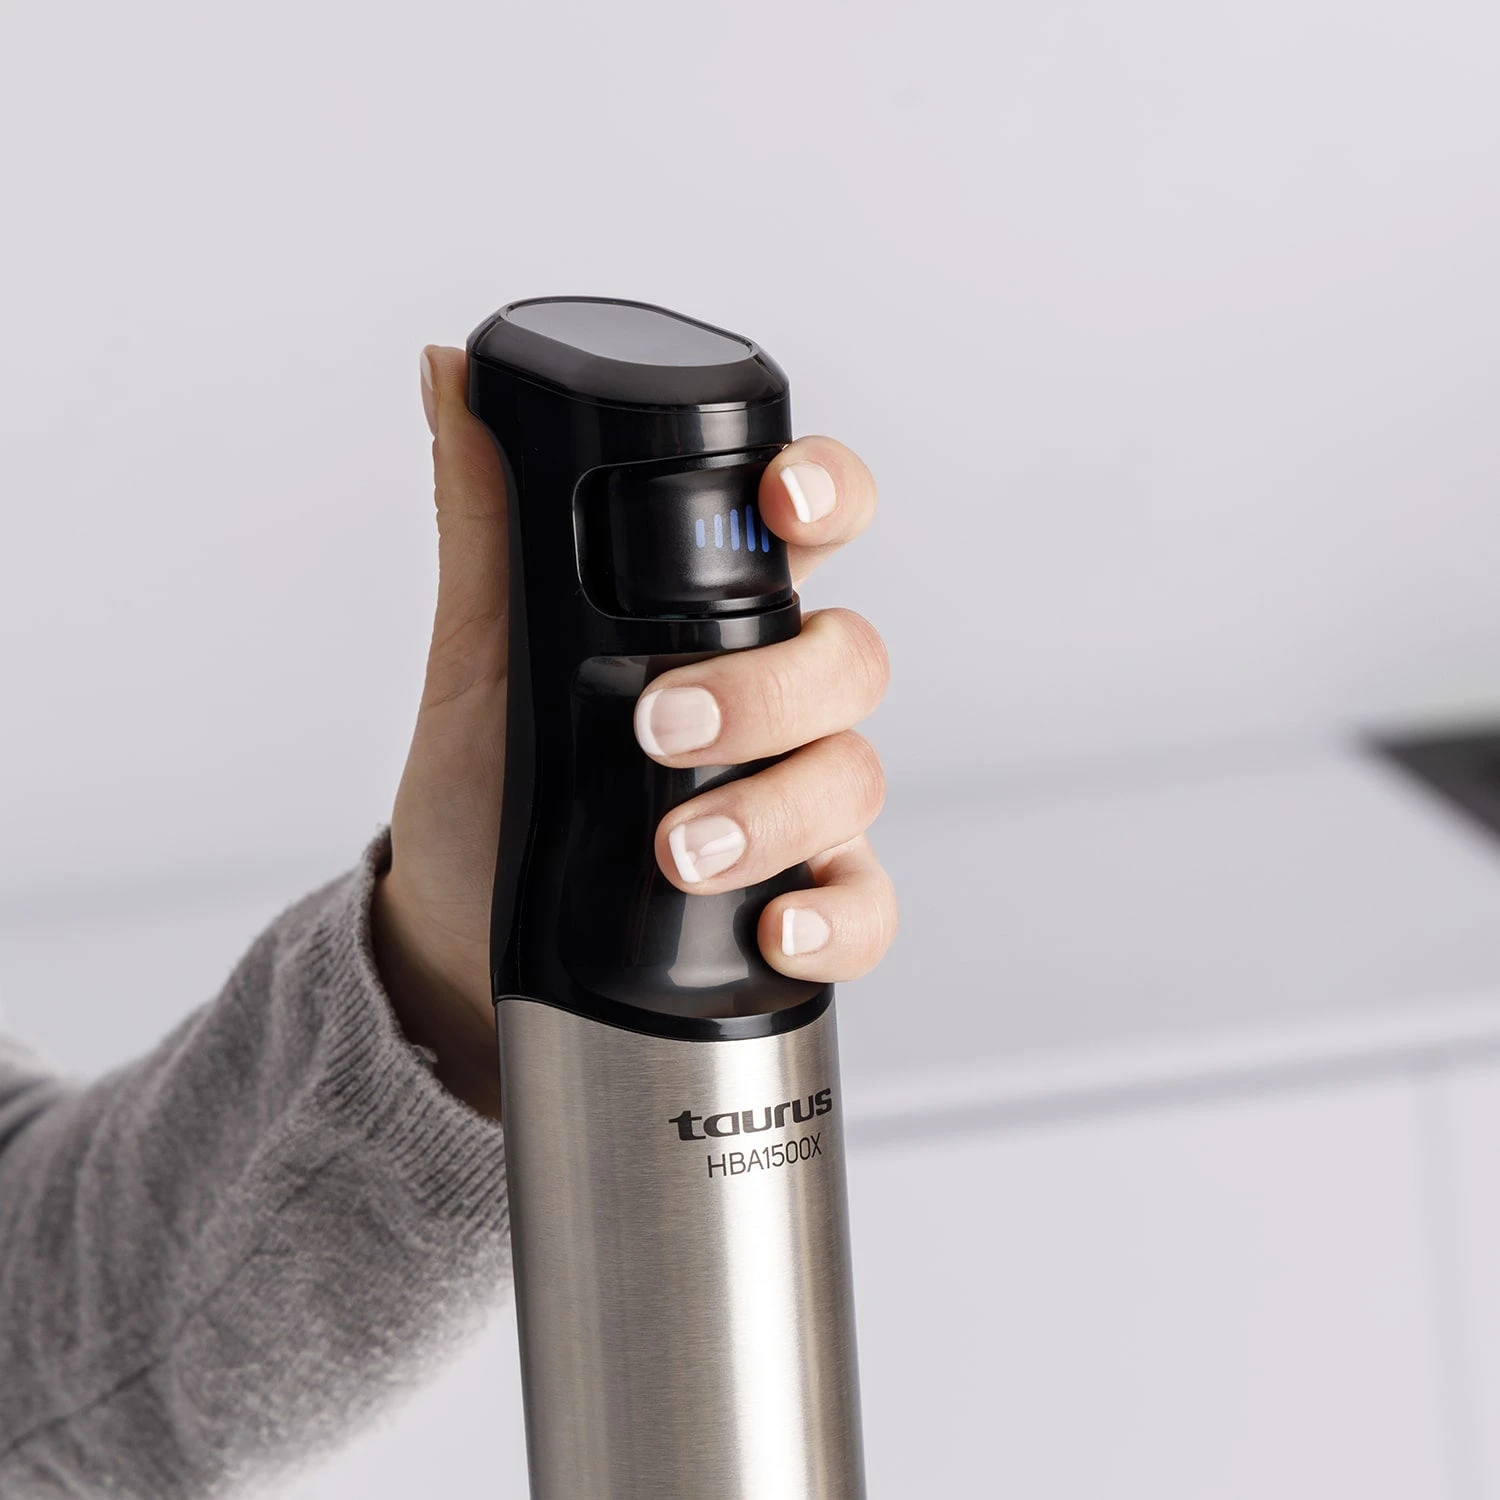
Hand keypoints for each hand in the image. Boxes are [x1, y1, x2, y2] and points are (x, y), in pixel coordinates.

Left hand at [372, 346, 897, 1116]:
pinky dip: (833, 918)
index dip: (828, 494)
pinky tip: (771, 925)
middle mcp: (771, 702)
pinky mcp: (797, 898)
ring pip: (858, 774)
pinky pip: (863, 903)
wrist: (459, 933)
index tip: (785, 497)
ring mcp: (794, 799)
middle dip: (768, 689)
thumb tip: (446, 373)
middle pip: (848, 658)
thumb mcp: (477, 655)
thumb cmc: (481, 788)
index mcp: (708, 623)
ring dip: (777, 808)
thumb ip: (485, 524)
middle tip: (660, 726)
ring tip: (674, 852)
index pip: (809, 532)